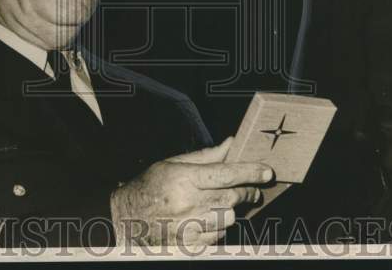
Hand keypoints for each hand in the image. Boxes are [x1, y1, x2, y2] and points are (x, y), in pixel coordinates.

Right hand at [110, 137, 271, 246]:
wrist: (124, 219)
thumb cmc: (149, 187)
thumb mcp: (173, 164)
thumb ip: (206, 156)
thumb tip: (231, 144)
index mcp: (184, 179)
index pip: (227, 174)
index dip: (250, 172)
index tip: (267, 172)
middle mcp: (188, 204)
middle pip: (233, 198)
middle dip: (248, 192)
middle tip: (253, 189)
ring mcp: (188, 228)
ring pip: (228, 219)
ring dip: (231, 211)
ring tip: (220, 205)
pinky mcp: (189, 246)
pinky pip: (218, 237)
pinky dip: (219, 227)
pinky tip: (209, 220)